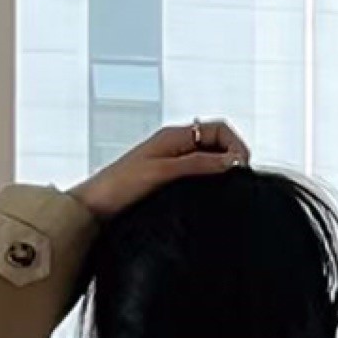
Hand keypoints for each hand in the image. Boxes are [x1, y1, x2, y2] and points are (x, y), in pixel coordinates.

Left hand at [71, 121, 250, 220]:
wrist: (94, 208)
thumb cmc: (121, 187)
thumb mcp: (164, 172)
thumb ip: (197, 164)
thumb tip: (231, 161)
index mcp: (173, 136)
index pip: (218, 129)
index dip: (235, 145)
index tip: (242, 168)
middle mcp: (174, 145)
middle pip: (216, 143)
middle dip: (232, 157)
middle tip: (239, 181)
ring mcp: (170, 162)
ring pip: (207, 159)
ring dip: (221, 170)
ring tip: (227, 189)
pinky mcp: (166, 180)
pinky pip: (196, 174)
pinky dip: (208, 181)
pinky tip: (209, 196)